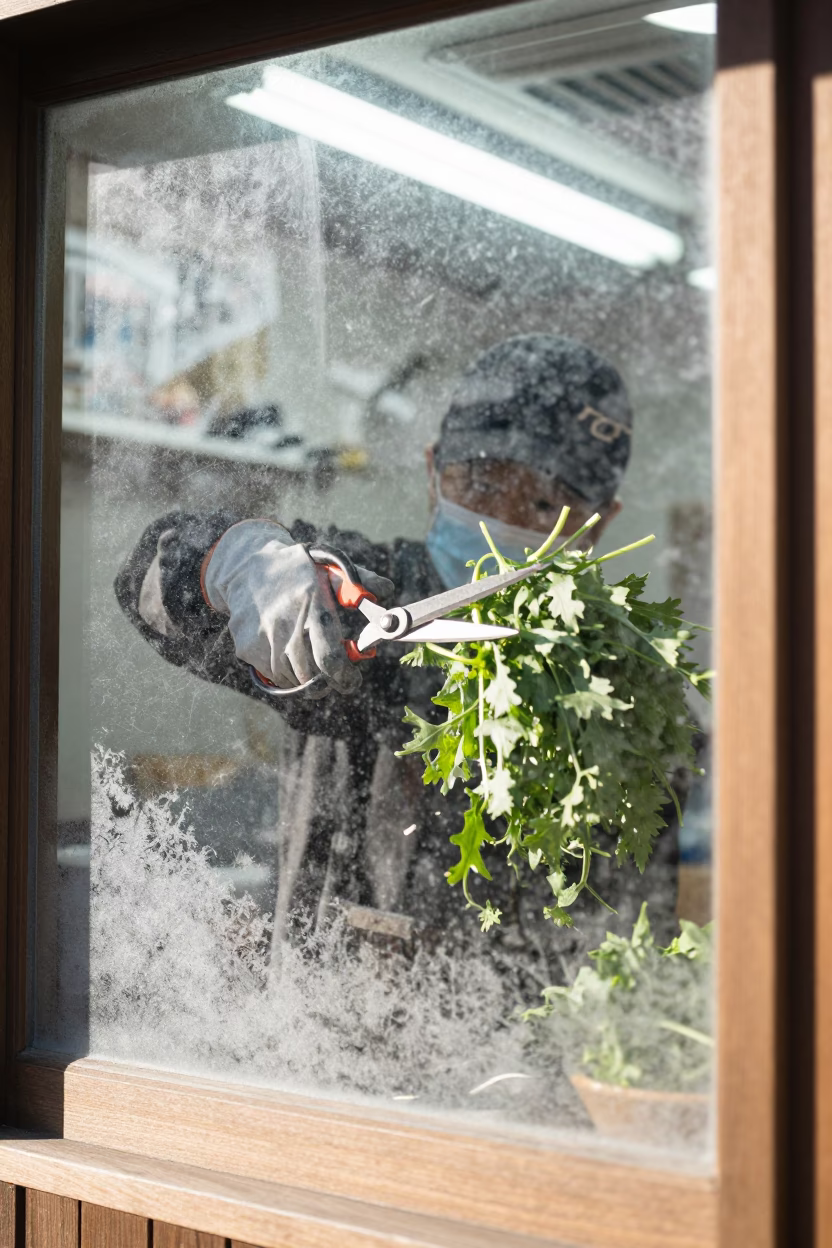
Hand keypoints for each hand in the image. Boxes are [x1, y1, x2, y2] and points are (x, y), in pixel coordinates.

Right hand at [203, 520, 392, 694]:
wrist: (247, 565)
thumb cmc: (298, 569)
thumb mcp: (330, 566)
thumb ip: (361, 580)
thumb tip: (387, 590)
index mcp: (311, 604)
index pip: (329, 657)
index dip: (344, 677)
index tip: (352, 680)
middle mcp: (285, 623)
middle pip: (311, 676)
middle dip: (329, 682)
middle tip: (337, 678)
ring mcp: (263, 637)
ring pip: (292, 679)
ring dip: (307, 680)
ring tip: (314, 665)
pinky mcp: (246, 646)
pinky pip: (272, 675)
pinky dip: (286, 675)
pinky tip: (292, 658)